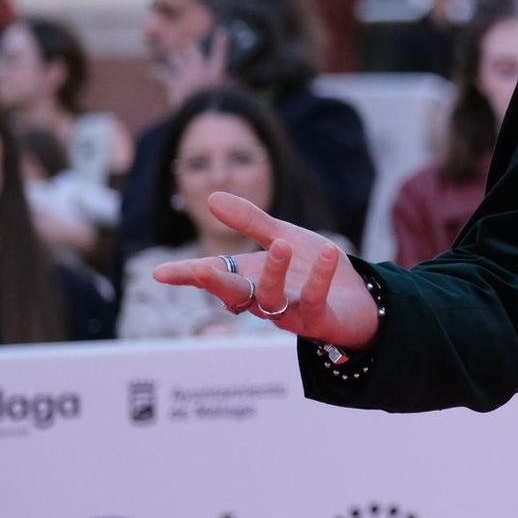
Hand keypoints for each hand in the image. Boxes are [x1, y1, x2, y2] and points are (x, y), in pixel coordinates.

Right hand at [151, 192, 379, 349]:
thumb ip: (250, 222)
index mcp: (250, 277)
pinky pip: (315, 300)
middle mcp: (263, 299)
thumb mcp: (283, 237)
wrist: (358, 299)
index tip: (159, 273)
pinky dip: (320, 278)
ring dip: (274, 273)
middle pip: (233, 294)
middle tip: (198, 270)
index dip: (186, 275)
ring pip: (271, 300)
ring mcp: (289, 313)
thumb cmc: (311, 269)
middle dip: (216, 283)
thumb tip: (211, 197)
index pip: (214, 275)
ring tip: (280, 244)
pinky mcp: (318, 320)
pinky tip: (328, 252)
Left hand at [159, 31, 228, 109]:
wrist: (199, 111)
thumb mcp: (224, 97)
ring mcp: (185, 74)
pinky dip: (157, 74)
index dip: (221, 42)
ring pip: (176, 58)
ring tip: (169, 50)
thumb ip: (224, 90)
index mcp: (215, 72)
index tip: (222, 31)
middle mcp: (199, 69)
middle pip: (193, 51)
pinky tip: (152, 72)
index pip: (219, 53)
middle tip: (188, 41)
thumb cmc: (214, 106)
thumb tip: (231, 92)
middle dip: (190, 45)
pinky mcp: (173, 82)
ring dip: (172, 55)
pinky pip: (164, 75)